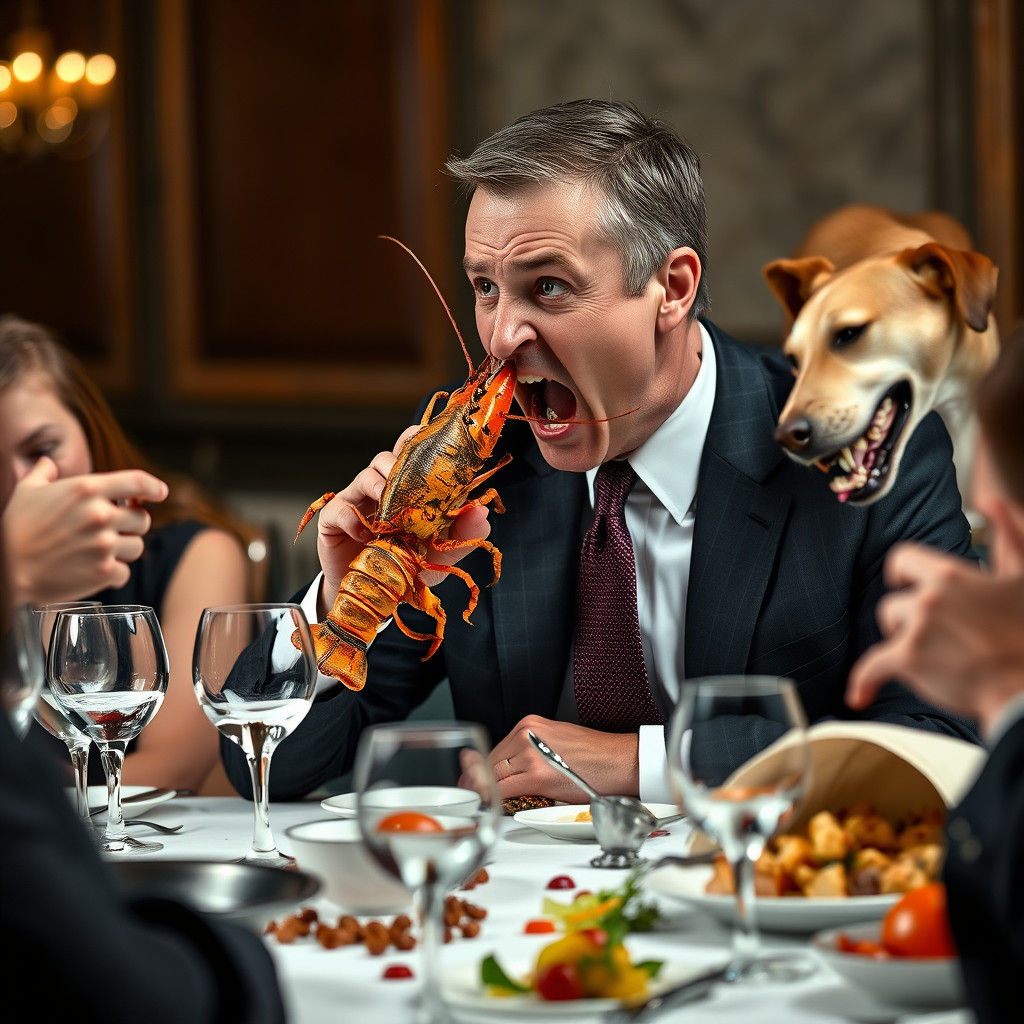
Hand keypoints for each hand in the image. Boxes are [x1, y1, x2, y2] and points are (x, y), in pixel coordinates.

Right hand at [2, 458, 168, 604]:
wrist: (6, 569)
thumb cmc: (14, 529)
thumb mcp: (28, 491)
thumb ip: (44, 472)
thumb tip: (49, 461)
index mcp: (87, 489)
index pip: (138, 482)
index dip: (154, 487)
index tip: (160, 493)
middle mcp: (101, 514)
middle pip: (142, 519)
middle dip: (131, 524)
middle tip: (112, 530)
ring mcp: (105, 544)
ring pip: (137, 546)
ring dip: (123, 549)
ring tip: (99, 551)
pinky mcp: (104, 571)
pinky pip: (124, 572)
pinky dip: (113, 573)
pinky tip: (93, 570)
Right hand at [314, 426, 491, 613]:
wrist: (372, 595)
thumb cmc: (405, 567)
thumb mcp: (439, 554)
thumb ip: (462, 534)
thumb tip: (482, 511)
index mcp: (407, 489)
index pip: (412, 453)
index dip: (420, 441)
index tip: (435, 444)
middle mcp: (382, 488)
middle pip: (388, 457)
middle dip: (400, 460)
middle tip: (411, 476)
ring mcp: (357, 501)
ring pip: (366, 475)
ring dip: (379, 485)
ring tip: (390, 507)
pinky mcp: (334, 520)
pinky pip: (341, 509)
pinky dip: (353, 518)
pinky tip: (367, 534)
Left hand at [458, 715, 639, 800]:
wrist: (620, 761)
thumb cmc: (596, 755)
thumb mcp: (556, 739)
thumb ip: (531, 748)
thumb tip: (511, 766)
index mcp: (530, 724)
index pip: (494, 748)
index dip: (478, 767)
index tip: (470, 776)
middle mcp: (527, 734)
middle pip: (489, 762)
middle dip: (475, 780)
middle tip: (468, 793)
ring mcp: (531, 754)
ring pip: (493, 776)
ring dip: (482, 790)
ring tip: (477, 801)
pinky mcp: (538, 775)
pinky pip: (504, 789)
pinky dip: (493, 798)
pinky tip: (489, 804)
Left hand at [847, 542, 1023, 732]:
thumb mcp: (1023, 575)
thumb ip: (1007, 533)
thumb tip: (992, 501)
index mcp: (951, 575)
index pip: (902, 559)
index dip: (903, 573)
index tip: (908, 582)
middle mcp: (929, 598)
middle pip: (894, 603)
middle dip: (909, 618)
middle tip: (938, 634)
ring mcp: (916, 629)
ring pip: (889, 630)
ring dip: (904, 642)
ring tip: (938, 656)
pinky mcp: (908, 661)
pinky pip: (870, 668)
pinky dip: (864, 682)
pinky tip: (860, 694)